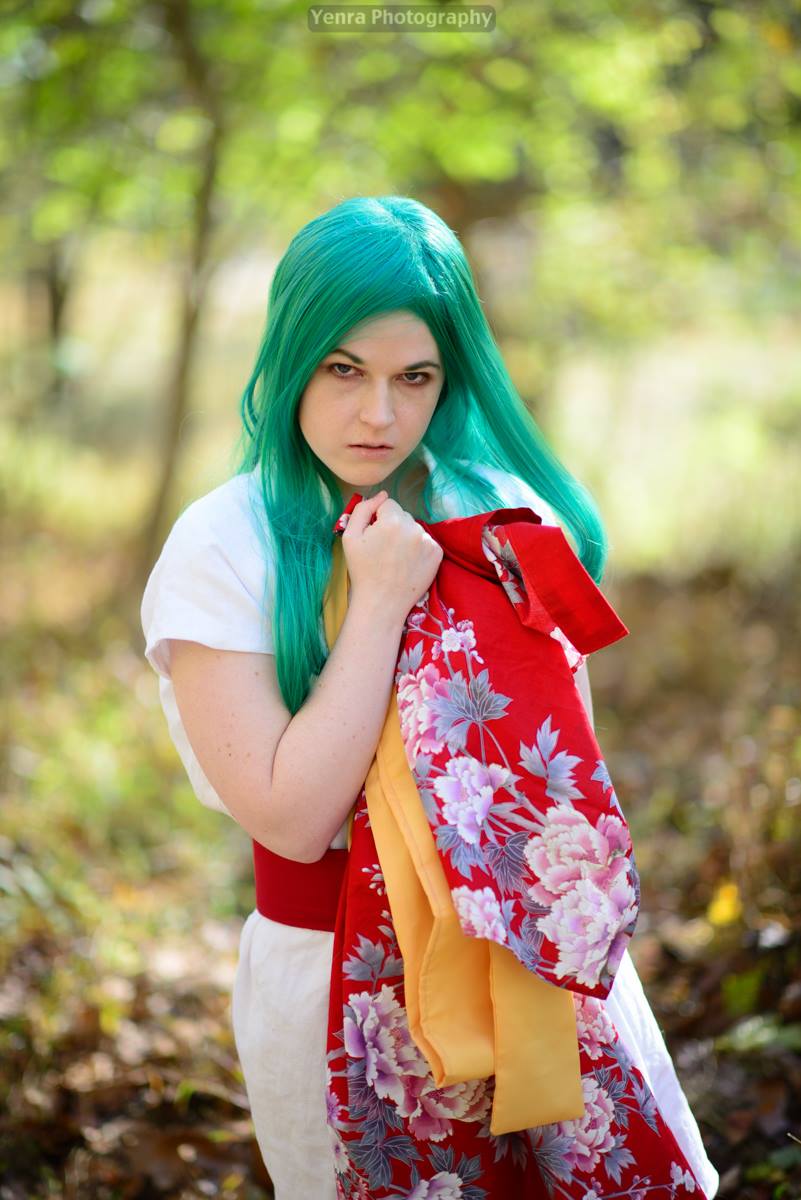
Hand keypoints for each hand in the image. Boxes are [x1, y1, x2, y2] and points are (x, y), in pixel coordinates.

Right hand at [341, 490, 442, 621]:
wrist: (381, 602)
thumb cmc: (362, 570)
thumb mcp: (350, 536)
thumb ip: (362, 509)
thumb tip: (382, 494)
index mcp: (392, 521)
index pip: (388, 504)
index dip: (378, 519)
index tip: (374, 537)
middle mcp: (414, 528)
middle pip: (403, 515)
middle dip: (394, 526)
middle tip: (384, 550)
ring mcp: (428, 541)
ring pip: (414, 528)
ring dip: (407, 537)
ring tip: (397, 558)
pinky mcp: (438, 554)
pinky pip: (426, 541)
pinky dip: (418, 549)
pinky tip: (408, 563)